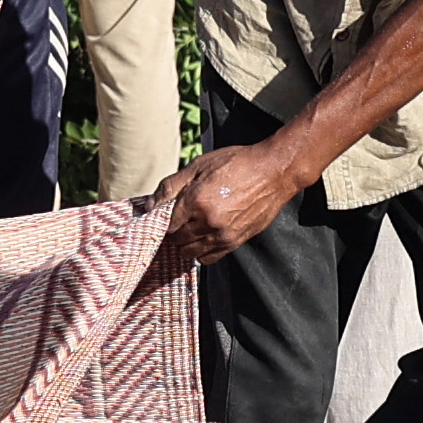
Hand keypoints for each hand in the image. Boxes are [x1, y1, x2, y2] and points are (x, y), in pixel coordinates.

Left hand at [147, 141, 306, 271]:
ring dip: (186, 244)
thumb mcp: (198, 166)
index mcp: (196, 201)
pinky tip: (204, 237)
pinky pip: (210, 258)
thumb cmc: (236, 163)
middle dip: (173, 233)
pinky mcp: (237, 242)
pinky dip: (202, 252)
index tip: (165, 217)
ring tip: (190, 230)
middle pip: (177, 241)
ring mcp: (224, 235)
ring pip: (191, 253)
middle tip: (177, 222)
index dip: (162, 222)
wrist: (274, 171)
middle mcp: (208, 222)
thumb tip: (148, 205)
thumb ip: (170, 187)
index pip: (166, 226)